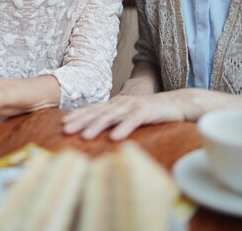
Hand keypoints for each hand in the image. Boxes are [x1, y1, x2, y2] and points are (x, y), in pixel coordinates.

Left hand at [62, 91, 189, 139]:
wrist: (178, 103)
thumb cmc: (152, 111)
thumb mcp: (130, 115)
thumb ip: (116, 119)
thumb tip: (98, 128)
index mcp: (116, 104)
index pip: (94, 109)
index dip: (78, 116)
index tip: (63, 124)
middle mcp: (122, 103)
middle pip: (98, 112)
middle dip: (81, 120)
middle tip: (66, 129)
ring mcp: (133, 106)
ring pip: (112, 116)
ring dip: (97, 125)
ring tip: (85, 135)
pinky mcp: (147, 111)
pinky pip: (133, 120)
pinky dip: (123, 128)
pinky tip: (114, 137)